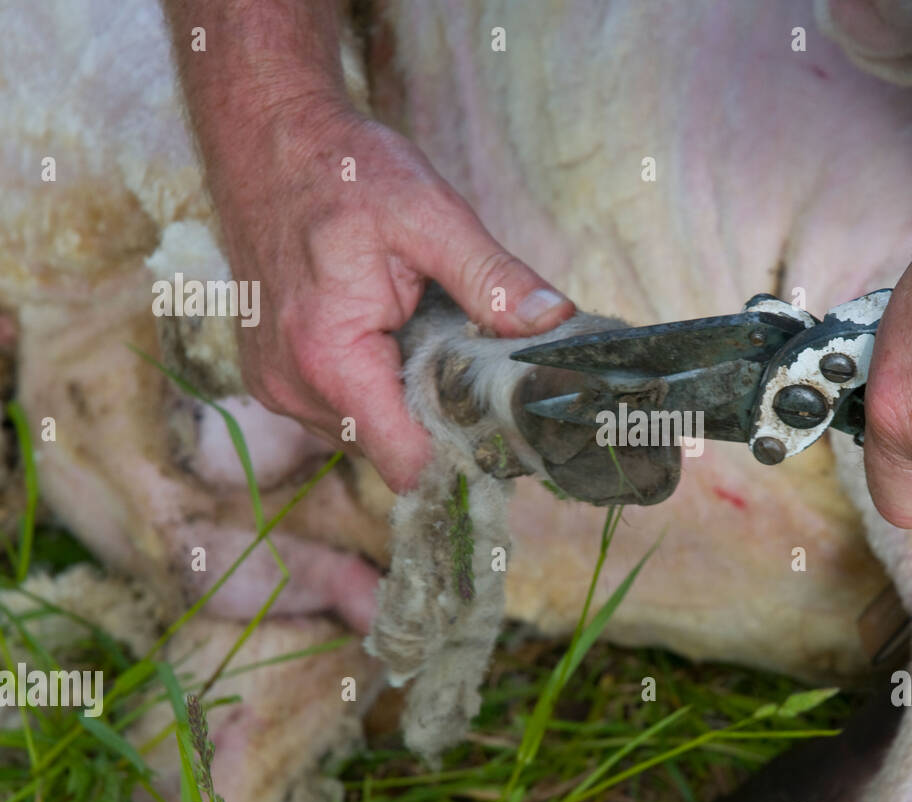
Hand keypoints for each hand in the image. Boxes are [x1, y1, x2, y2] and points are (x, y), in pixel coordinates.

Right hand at [207, 98, 572, 490]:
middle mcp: (293, 388)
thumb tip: (555, 321)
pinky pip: (342, 410)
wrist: (266, 138)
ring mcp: (278, 386)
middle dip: (440, 419)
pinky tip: (389, 335)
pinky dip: (376, 386)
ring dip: (406, 401)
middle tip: (474, 364)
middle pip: (393, 452)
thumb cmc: (342, 170)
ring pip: (369, 434)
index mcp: (329, 359)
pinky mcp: (276, 375)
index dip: (464, 457)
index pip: (408, 463)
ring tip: (423, 336)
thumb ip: (493, 278)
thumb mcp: (432, 215)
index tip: (505, 431)